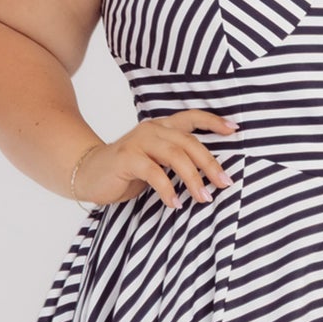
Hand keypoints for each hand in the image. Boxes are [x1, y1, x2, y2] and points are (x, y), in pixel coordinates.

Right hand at [71, 109, 239, 210]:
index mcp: (161, 127)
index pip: (191, 118)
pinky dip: (167, 188)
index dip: (213, 121)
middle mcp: (152, 129)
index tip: (235, 130)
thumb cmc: (127, 171)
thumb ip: (177, 161)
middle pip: (189, 142)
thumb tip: (211, 177)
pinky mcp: (126, 158)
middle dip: (210, 164)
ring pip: (175, 156)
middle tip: (224, 183)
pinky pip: (153, 172)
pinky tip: (175, 204)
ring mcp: (138, 142)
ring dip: (192, 178)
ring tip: (203, 198)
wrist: (87, 173)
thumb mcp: (156, 162)